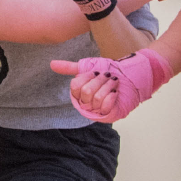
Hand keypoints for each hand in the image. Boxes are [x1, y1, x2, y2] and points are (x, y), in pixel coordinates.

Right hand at [50, 49, 168, 122]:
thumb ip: (70, 68)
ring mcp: (97, 112)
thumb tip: (51, 64)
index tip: (97, 72)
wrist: (130, 76)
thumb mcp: (88, 68)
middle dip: (100, 81)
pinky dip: (112, 96)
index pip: (75, 87)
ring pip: (96, 99)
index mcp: (79, 95)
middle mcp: (85, 105)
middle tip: (108, 77)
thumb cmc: (109, 72)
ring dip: (108, 87)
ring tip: (114, 83)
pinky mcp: (108, 116)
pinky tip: (116, 93)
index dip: (87, 78)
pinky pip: (105, 107)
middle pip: (86, 92)